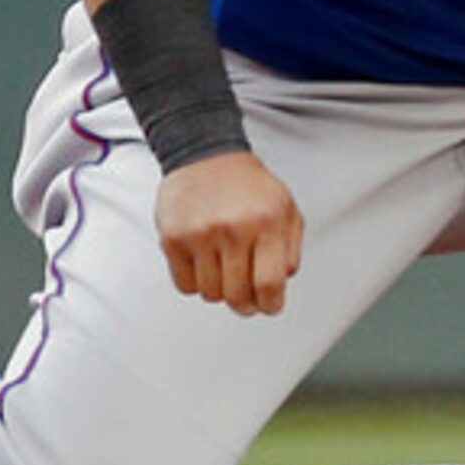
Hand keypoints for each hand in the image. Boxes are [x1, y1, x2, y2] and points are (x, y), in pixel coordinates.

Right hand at [155, 151, 304, 316]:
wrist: (207, 157)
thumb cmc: (250, 187)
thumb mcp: (287, 210)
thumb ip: (291, 248)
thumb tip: (282, 283)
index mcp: (267, 223)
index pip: (270, 282)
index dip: (271, 304)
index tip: (270, 307)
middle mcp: (233, 230)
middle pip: (238, 295)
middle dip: (246, 305)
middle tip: (248, 301)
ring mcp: (200, 235)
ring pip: (211, 293)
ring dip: (221, 292)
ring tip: (226, 272)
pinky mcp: (173, 239)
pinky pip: (185, 285)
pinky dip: (196, 284)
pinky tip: (205, 266)